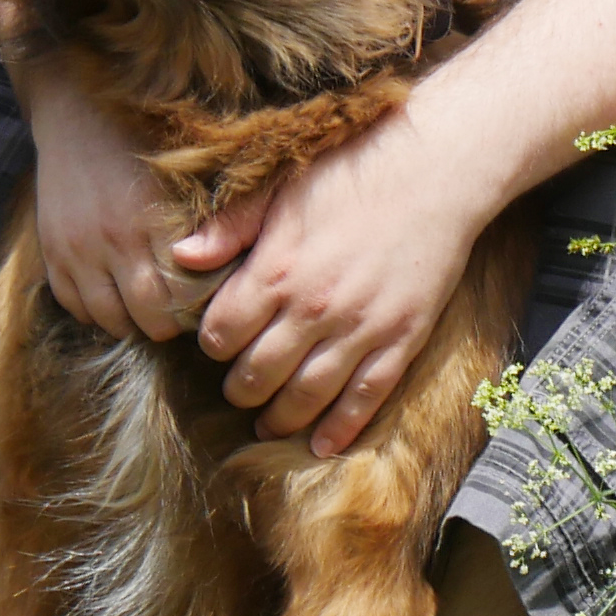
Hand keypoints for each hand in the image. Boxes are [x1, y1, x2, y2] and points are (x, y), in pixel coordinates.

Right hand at [28, 70, 201, 340]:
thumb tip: (236, 266)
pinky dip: (95, 310)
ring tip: (147, 305)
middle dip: (169, 321)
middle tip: (180, 310)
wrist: (77, 107)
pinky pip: (74, 306)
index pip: (184, 295)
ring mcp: (77, 250)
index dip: (199, 307)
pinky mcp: (52, 251)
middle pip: (149, 318)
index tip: (207, 299)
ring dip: (131, 320)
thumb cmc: (146, 134)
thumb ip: (212, 219)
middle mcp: (113, 241)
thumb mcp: (188, 170)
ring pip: (109, 320)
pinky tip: (114, 294)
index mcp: (155, 220)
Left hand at [173, 106, 496, 451]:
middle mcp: (314, 309)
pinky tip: (322, 444)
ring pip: (306, 396)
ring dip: (280, 418)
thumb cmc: (353, 171)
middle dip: (240, 388)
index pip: (222, 334)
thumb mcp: (282, 188)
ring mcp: (360, 329)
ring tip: (268, 422)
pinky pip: (365, 398)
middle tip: (239, 387)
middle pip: (258, 375)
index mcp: (277, 271)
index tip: (218, 342)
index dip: (213, 344)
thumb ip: (230, 226)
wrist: (436, 172)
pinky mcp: (401, 340)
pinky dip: (340, 428)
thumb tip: (179, 256)